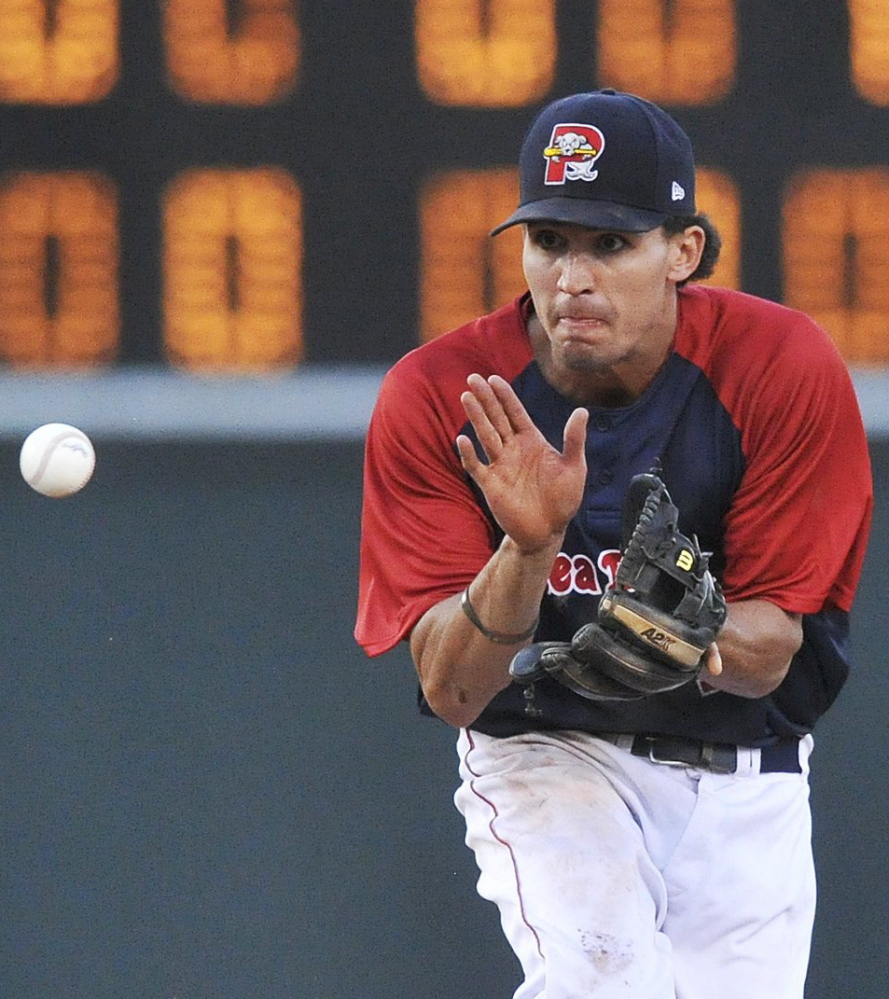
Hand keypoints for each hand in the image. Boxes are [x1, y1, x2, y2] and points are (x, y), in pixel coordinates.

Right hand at [456, 374, 587, 553]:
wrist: (549, 531)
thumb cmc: (563, 499)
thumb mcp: (574, 467)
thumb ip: (574, 440)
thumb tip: (582, 411)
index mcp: (532, 441)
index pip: (515, 413)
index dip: (505, 396)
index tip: (494, 379)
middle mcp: (513, 449)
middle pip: (496, 418)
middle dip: (486, 399)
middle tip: (473, 378)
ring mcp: (500, 466)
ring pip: (485, 436)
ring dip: (476, 418)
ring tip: (466, 397)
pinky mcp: (491, 485)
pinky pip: (477, 466)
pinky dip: (469, 454)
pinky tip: (463, 439)